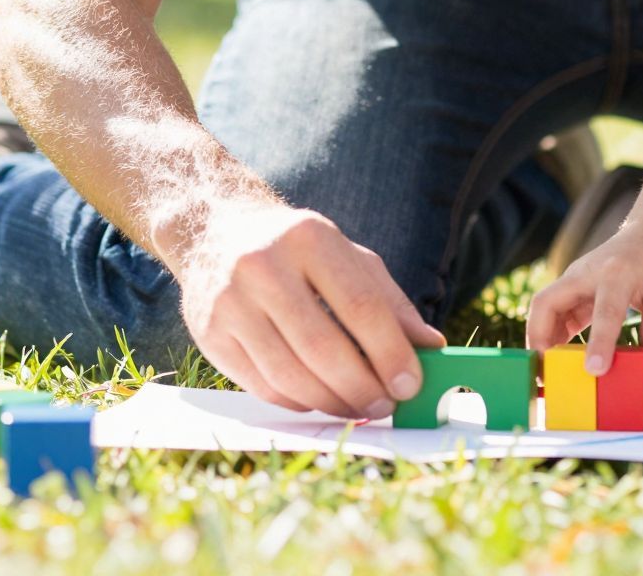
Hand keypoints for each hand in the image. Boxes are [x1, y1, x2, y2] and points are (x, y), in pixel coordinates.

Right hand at [169, 199, 444, 418]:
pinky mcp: (210, 334)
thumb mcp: (348, 258)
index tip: (410, 384)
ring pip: (289, 375)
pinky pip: (262, 385)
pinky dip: (298, 402)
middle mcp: (264, 266)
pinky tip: (319, 400)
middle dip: (361, 387)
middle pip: (322, 347)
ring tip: (358, 409)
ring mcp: (230, 302)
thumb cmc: (298, 250)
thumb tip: (432, 347)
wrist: (215, 233)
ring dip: (332, 403)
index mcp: (309, 238)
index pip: (360, 306)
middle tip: (385, 406)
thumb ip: (390, 302)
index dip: (390, 352)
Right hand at [525, 223, 642, 372]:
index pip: (604, 311)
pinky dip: (554, 336)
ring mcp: (578, 278)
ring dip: (541, 339)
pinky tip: (559, 358)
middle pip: (547, 302)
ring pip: (545, 307)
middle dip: (539, 338)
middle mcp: (588, 272)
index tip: (595, 370)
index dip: (598, 342)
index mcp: (617, 271)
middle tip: (544, 373)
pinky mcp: (577, 288)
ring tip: (546, 373)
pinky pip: (557, 312)